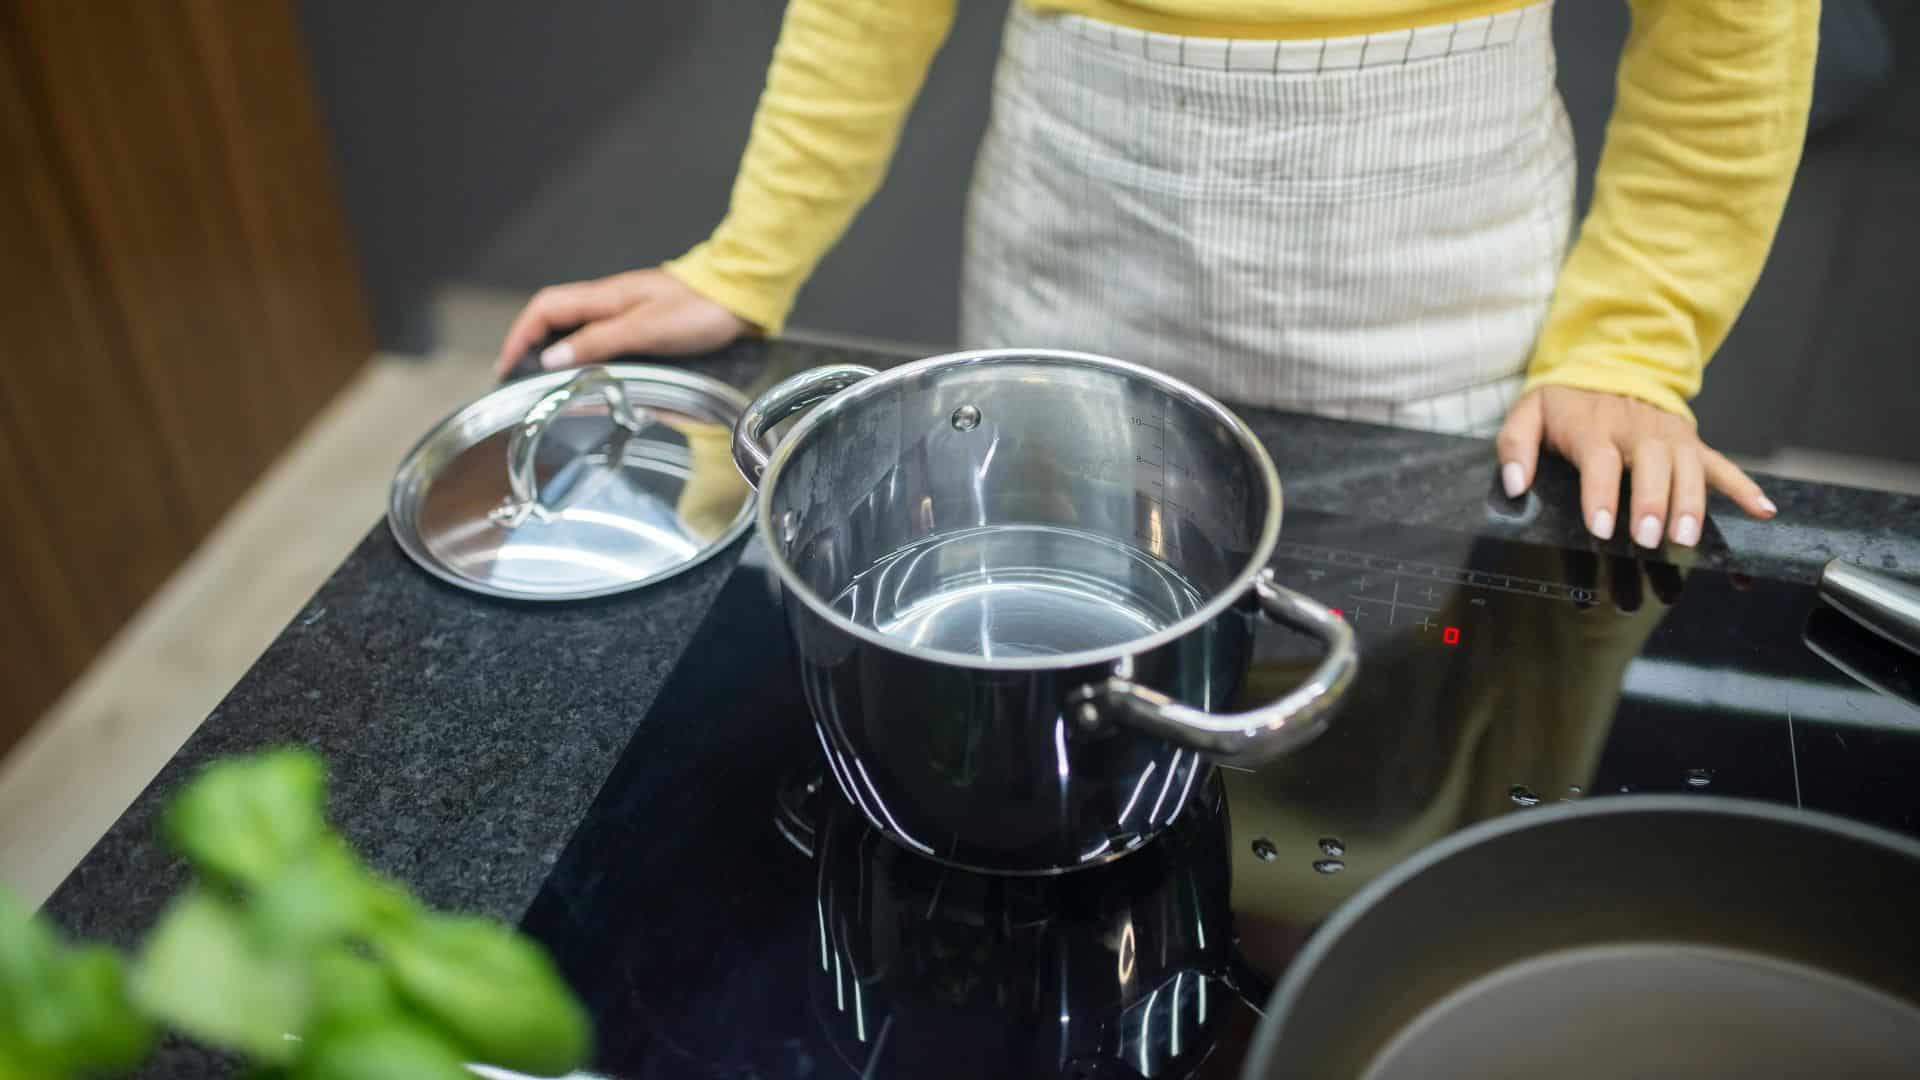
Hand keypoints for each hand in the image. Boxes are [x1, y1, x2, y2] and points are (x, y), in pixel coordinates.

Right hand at [493, 268, 752, 376]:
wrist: (740, 299)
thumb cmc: (700, 310)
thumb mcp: (646, 329)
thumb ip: (600, 342)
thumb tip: (552, 358)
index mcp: (604, 298)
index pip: (544, 309)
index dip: (520, 336)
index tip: (506, 365)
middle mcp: (609, 302)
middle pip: (553, 318)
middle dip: (530, 345)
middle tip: (519, 379)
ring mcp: (625, 312)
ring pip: (575, 329)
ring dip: (556, 352)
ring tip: (546, 382)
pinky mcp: (642, 324)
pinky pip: (600, 338)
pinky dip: (584, 355)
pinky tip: (588, 374)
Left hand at [1495, 386, 1776, 547]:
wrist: (1609, 362)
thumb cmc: (1566, 402)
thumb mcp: (1528, 413)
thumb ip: (1515, 446)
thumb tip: (1513, 483)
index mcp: (1594, 428)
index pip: (1600, 462)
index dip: (1600, 496)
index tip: (1601, 528)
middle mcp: (1637, 431)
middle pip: (1651, 465)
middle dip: (1653, 502)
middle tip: (1650, 538)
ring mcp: (1669, 437)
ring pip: (1688, 468)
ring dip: (1692, 502)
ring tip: (1688, 536)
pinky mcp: (1691, 443)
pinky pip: (1721, 464)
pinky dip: (1744, 487)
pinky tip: (1764, 511)